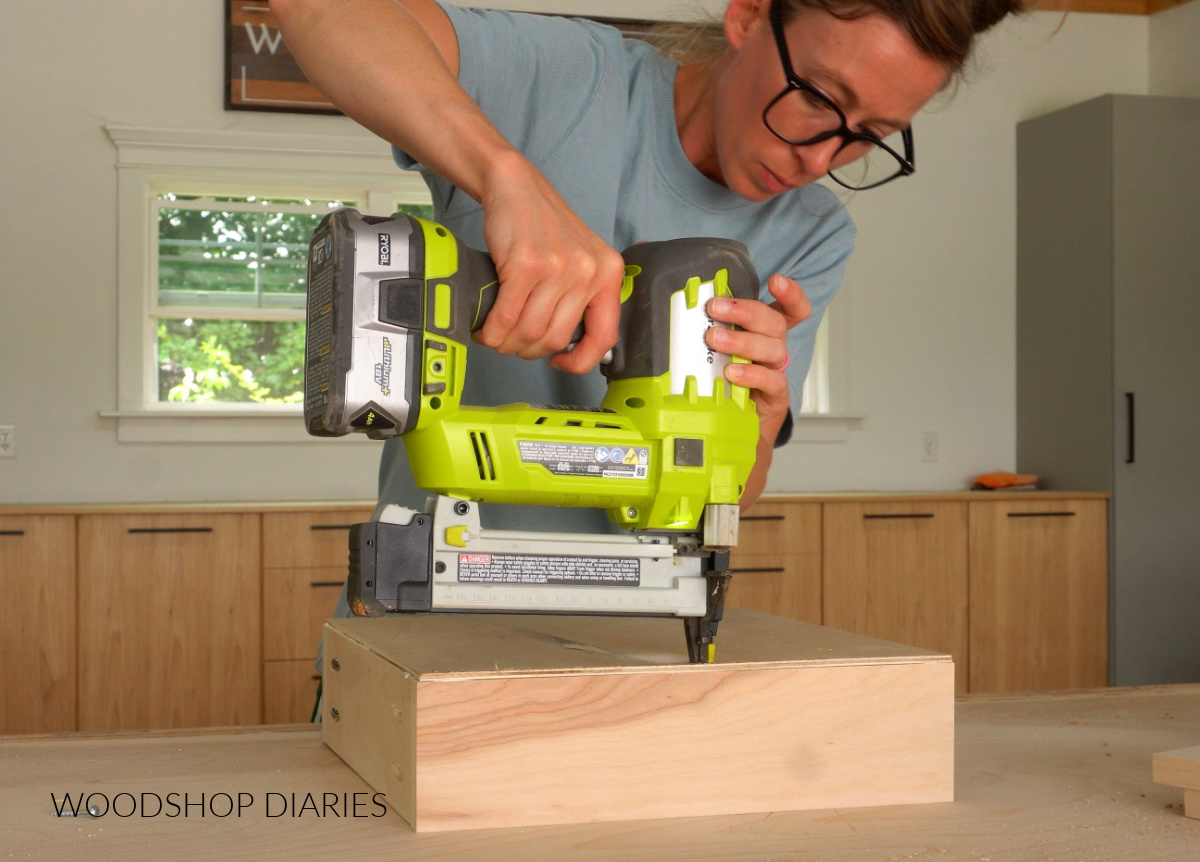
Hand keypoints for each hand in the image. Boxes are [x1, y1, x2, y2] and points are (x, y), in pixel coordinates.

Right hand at [474, 153, 625, 373]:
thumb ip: (581, 297)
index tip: (560, 363)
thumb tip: (568, 345)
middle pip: (556, 338)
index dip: (582, 361)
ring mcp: (557, 268)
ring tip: (496, 336)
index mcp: (607, 274)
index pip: (604, 336)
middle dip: (528, 350)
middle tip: (513, 343)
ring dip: (507, 342)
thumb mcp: (580, 259)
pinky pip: (507, 316)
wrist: (517, 188)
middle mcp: (587, 272)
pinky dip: (492, 330)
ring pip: (530, 331)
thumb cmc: (543, 227)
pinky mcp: (525, 265)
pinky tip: (486, 329)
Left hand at [704, 273, 811, 429]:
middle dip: (746, 310)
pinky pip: (771, 380)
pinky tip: (733, 372)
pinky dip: (752, 374)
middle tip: (715, 307)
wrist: (733, 420)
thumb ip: (705, 324)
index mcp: (764, 330)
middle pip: (774, 322)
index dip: (790, 293)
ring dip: (742, 340)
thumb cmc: (722, 376)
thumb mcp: (715, 347)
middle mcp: (773, 346)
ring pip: (772, 347)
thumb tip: (676, 299)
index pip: (790, 308)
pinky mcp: (775, 395)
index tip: (775, 280)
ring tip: (714, 339)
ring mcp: (775, 370)